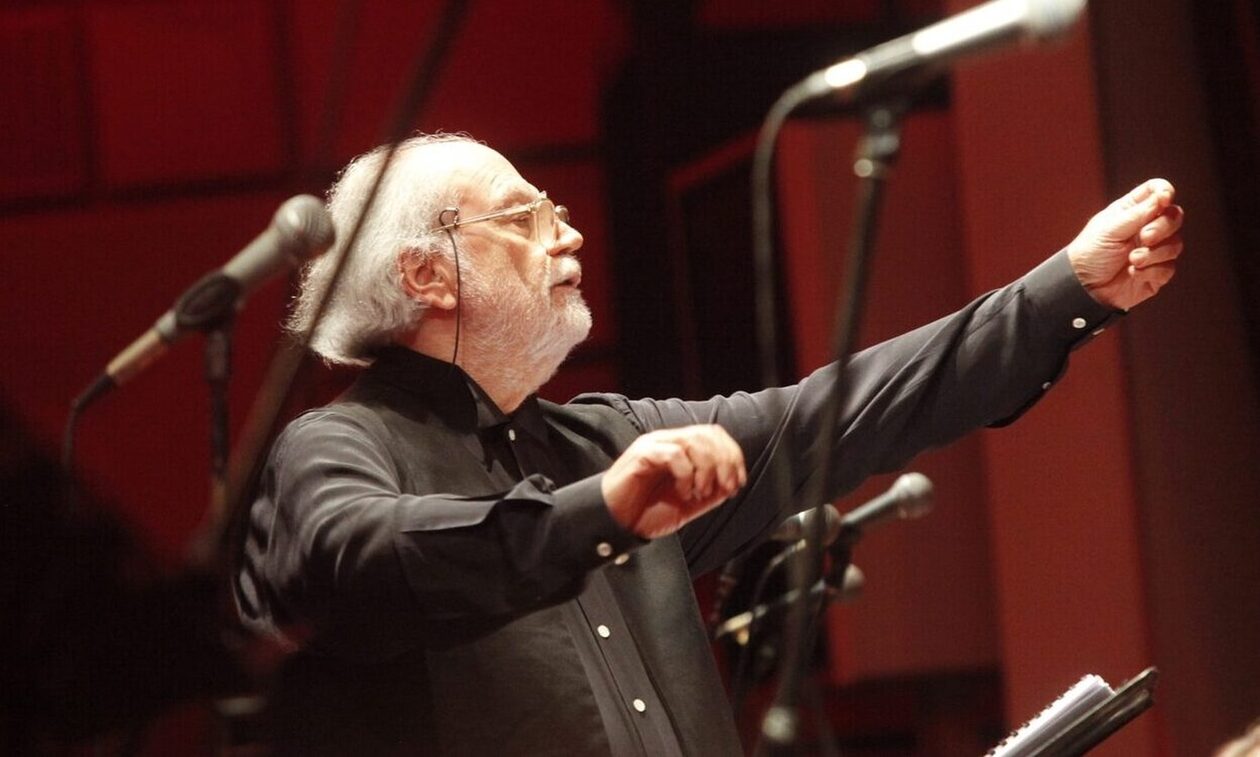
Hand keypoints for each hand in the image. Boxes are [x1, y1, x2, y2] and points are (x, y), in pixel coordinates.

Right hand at [601, 425, 746, 538]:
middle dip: (724, 462)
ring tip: (698, 493)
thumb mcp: (688, 504)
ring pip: (693, 441)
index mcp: (680, 448)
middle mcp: (668, 441)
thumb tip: (732, 483)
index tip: (738, 482)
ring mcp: (654, 445)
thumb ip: (710, 492)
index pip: (713, 434)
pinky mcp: (642, 455)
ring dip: (706, 470)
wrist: (616, 524)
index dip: (732, 455)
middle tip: (724, 488)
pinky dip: (686, 475)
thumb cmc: (646, 513)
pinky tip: (683, 492)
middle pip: (707, 434)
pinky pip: (674, 454)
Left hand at [1066, 178, 1184, 310]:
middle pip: (1174, 217)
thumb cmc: (1090, 253)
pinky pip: (1168, 268)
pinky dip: (1151, 271)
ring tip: (1133, 260)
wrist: (1083, 287)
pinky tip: (1132, 273)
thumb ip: (1137, 213)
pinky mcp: (1156, 273)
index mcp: (1132, 211)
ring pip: (1175, 244)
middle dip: (1163, 227)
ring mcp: (1153, 250)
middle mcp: (1146, 228)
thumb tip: (1163, 196)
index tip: (1164, 199)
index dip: (1164, 192)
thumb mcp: (1110, 229)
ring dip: (1154, 253)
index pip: (1156, 192)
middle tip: (1144, 238)